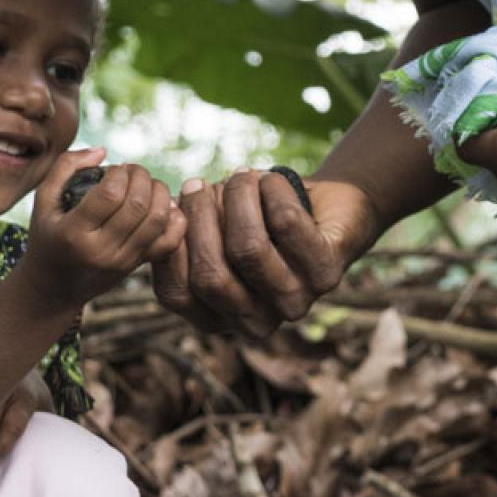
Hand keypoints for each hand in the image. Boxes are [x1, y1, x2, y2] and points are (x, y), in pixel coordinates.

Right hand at [17, 148, 186, 308]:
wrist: (53, 287)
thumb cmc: (47, 235)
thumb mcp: (43, 200)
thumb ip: (66, 167)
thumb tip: (103, 151)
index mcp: (73, 233)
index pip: (110, 195)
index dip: (118, 173)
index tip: (113, 169)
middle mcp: (101, 251)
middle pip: (139, 205)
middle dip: (141, 177)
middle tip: (132, 171)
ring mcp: (122, 261)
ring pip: (158, 220)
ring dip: (159, 192)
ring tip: (146, 185)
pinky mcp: (137, 266)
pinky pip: (170, 241)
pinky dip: (174, 218)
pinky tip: (160, 205)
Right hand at [153, 169, 375, 339]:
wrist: (330, 211)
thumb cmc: (259, 221)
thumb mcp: (215, 232)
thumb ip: (186, 234)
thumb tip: (166, 214)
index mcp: (219, 320)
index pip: (177, 295)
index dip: (168, 245)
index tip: (170, 205)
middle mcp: (256, 322)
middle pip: (211, 276)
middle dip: (199, 217)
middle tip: (199, 182)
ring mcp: (294, 302)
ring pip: (248, 248)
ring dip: (237, 198)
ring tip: (239, 174)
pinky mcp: (327, 274)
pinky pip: (287, 224)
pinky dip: (272, 190)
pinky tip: (271, 179)